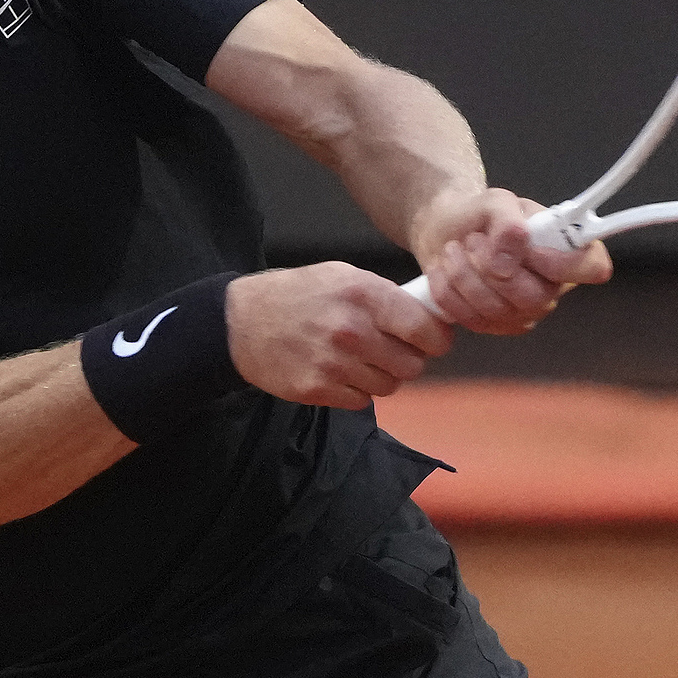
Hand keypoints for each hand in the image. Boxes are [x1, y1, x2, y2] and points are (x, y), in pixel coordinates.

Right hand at [227, 263, 453, 409]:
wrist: (242, 322)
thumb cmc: (300, 295)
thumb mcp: (344, 276)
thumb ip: (385, 296)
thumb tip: (429, 318)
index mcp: (364, 295)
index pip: (425, 329)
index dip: (435, 338)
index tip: (431, 339)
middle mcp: (352, 330)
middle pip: (412, 365)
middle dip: (408, 359)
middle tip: (391, 350)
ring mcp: (334, 364)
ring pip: (388, 386)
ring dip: (381, 376)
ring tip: (360, 359)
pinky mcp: (317, 390)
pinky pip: (361, 401)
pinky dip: (356, 391)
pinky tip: (339, 372)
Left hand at [410, 188, 612, 335]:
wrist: (446, 232)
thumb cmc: (481, 216)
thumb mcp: (495, 200)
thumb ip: (508, 217)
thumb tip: (514, 245)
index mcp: (566, 250)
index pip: (592, 267)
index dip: (563, 263)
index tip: (529, 247)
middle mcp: (552, 287)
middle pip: (536, 297)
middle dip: (492, 266)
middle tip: (474, 239)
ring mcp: (523, 312)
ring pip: (497, 310)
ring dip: (464, 273)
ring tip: (455, 249)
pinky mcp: (494, 326)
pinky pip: (470, 318)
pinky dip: (448, 290)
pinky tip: (447, 270)